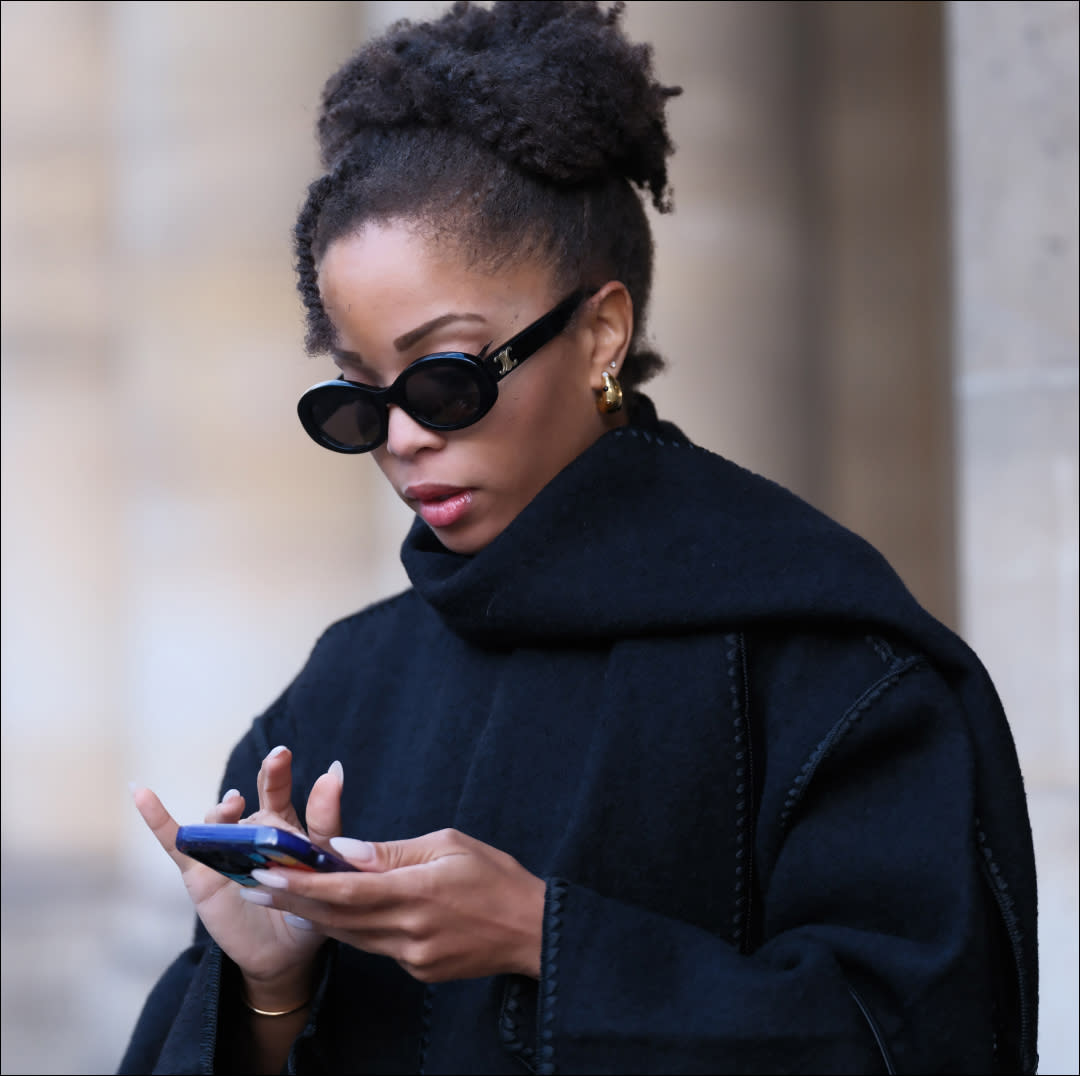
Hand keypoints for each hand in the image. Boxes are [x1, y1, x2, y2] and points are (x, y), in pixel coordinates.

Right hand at [132, 745, 342, 1008]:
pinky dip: (158, 818)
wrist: (281, 955)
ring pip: (222, 820)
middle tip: (279, 757)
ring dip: (225, 809)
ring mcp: (226, 848)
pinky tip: (141, 792)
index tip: (305, 762)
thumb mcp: (324, 874)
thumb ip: (327, 830)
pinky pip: (177, 842)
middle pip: (263, 796)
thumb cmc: (309, 907)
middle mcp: (256, 830)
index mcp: (288, 828)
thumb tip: (336, 776)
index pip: (293, 797)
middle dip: (271, 775)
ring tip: (235, 804)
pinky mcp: (200, 872)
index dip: (293, 778)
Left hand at [244, 828, 546, 982]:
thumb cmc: (496, 877)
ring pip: (350, 935)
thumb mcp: (450, 845)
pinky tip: (332, 911)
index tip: (265, 872)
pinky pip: (374, 946)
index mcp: (417, 893)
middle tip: (250, 882)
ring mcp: (413, 956)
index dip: (301, 883)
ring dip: (313, 915)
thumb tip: (343, 850)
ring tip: (276, 894)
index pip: (346, 890)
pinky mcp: (419, 969)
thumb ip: (393, 851)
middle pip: (338, 917)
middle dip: (291, 899)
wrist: (533, 931)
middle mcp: (409, 931)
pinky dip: (349, 927)